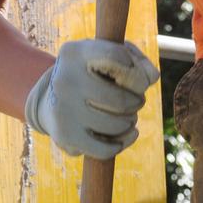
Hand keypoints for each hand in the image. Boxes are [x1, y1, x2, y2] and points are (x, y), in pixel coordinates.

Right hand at [23, 39, 158, 159]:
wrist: (51, 100)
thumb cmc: (91, 75)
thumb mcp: (108, 56)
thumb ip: (137, 61)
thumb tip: (152, 77)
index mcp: (75, 53)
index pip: (117, 56)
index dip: (134, 68)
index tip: (133, 74)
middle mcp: (64, 79)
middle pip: (122, 99)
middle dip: (137, 102)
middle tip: (134, 101)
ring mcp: (62, 109)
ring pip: (117, 124)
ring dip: (129, 122)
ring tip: (125, 116)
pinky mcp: (65, 135)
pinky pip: (106, 149)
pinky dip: (121, 143)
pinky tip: (124, 133)